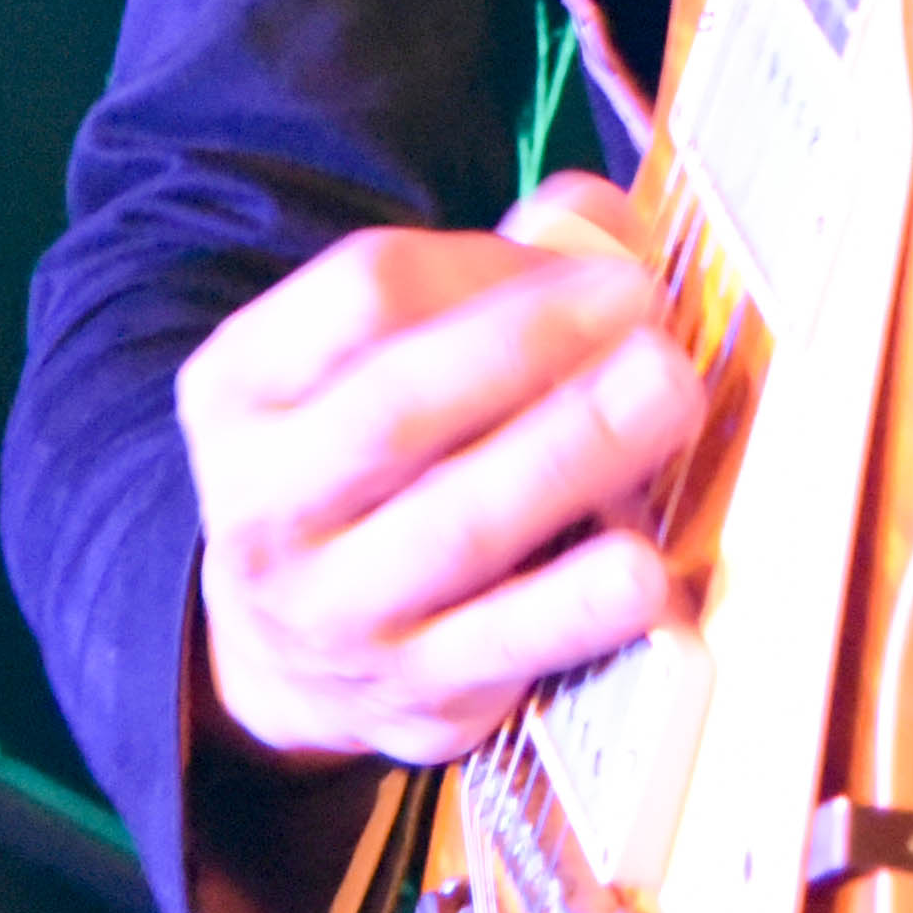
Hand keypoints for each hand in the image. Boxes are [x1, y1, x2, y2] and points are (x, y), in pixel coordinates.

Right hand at [182, 176, 706, 768]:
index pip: (362, 295)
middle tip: (643, 302)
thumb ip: (490, 273)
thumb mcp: (377, 358)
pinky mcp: (411, 697)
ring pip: (456, 526)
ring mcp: (333, 613)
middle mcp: (265, 504)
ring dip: (574, 451)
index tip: (587, 262)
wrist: (283, 655)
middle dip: (530, 346)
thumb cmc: (369, 463)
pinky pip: (506, 646)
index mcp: (243, 389)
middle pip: (398, 407)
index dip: (488, 264)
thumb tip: (599, 216)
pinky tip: (648, 563)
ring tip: (669, 392)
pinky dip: (581, 604)